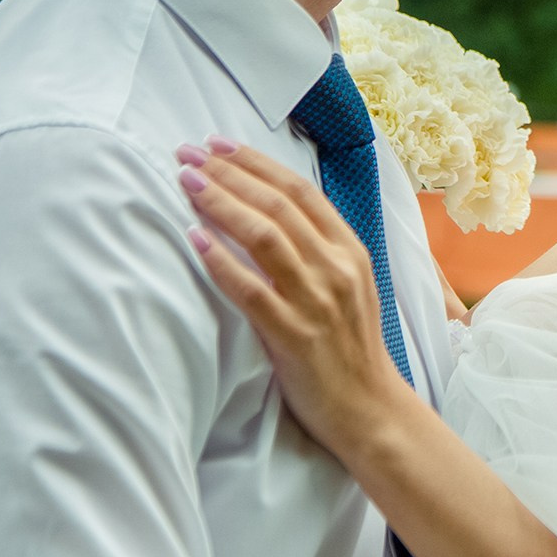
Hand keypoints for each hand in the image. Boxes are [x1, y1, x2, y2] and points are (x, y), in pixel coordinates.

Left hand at [178, 139, 408, 449]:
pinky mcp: (295, 336)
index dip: (257, 163)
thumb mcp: (349, 288)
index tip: (219, 145)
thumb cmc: (351, 350)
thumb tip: (270, 215)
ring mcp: (317, 301)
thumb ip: (318, 252)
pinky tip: (194, 239)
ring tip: (185, 182)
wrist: (371, 410)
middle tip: (188, 153)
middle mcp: (337, 269)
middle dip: (228, 172)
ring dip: (221, 202)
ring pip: (265, 236)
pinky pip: (251, 290)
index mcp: (350, 251)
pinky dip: (221, 261)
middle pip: (278, 204)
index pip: (301, 191)